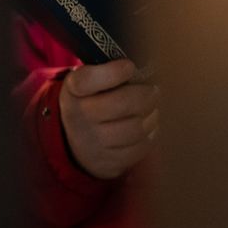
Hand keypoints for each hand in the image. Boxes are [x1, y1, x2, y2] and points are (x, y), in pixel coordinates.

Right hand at [58, 59, 159, 179]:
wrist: (77, 140)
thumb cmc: (92, 101)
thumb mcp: (88, 83)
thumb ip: (108, 71)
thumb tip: (144, 70)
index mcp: (73, 92)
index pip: (87, 80)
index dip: (113, 72)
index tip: (129, 66)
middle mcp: (78, 118)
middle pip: (122, 103)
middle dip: (146, 95)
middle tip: (154, 90)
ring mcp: (92, 143)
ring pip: (135, 128)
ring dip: (152, 115)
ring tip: (153, 108)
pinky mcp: (107, 161)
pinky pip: (139, 148)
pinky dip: (150, 135)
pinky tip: (148, 126)